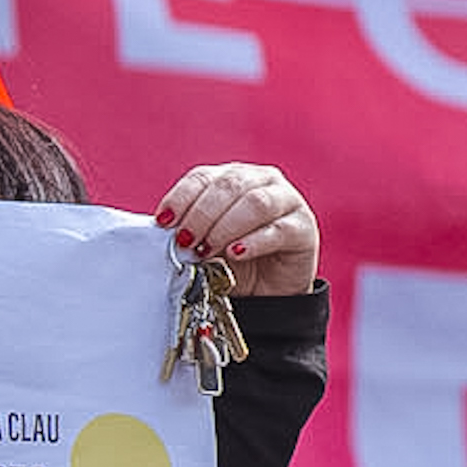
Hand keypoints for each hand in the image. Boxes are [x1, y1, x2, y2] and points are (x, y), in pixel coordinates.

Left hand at [154, 164, 317, 296]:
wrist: (266, 290)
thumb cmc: (231, 259)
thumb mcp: (203, 240)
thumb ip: (187, 229)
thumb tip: (162, 229)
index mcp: (233, 177)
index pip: (203, 176)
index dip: (181, 198)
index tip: (164, 223)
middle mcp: (263, 180)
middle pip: (230, 186)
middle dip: (202, 215)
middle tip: (186, 241)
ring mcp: (289, 201)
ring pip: (256, 203)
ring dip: (225, 227)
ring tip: (207, 250)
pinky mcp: (305, 228)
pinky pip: (278, 230)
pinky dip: (253, 242)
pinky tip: (236, 253)